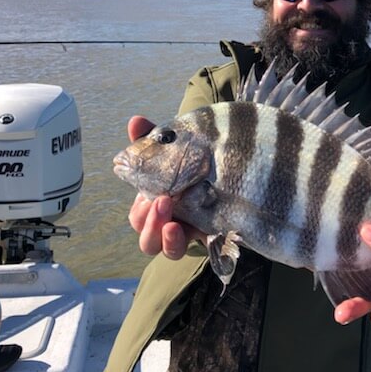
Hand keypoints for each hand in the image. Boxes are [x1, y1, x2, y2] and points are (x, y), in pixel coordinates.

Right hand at [127, 116, 205, 258]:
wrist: (234, 167)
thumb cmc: (195, 160)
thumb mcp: (176, 149)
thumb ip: (154, 137)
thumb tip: (135, 121)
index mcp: (156, 206)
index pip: (138, 216)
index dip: (140, 212)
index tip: (147, 198)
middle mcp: (171, 224)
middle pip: (149, 241)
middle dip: (151, 226)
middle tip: (161, 203)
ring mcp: (193, 233)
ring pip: (172, 250)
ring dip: (169, 241)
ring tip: (174, 226)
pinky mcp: (216, 235)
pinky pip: (206, 248)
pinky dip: (205, 240)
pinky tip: (206, 229)